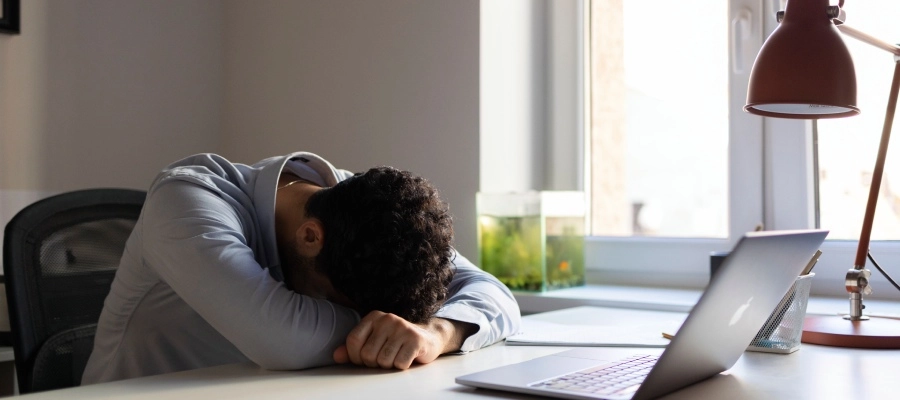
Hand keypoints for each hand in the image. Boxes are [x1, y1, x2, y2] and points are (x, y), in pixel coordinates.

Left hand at [333, 311, 472, 369]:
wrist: (428, 338)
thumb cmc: (396, 342)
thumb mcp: (374, 341)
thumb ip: (354, 348)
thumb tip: (336, 356)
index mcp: (374, 317)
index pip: (353, 340)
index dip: (356, 356)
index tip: (364, 360)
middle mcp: (387, 319)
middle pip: (368, 354)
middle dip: (375, 363)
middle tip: (385, 357)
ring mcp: (402, 328)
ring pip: (383, 361)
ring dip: (389, 365)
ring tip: (396, 356)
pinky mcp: (415, 339)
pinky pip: (399, 364)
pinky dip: (402, 366)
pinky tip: (407, 357)